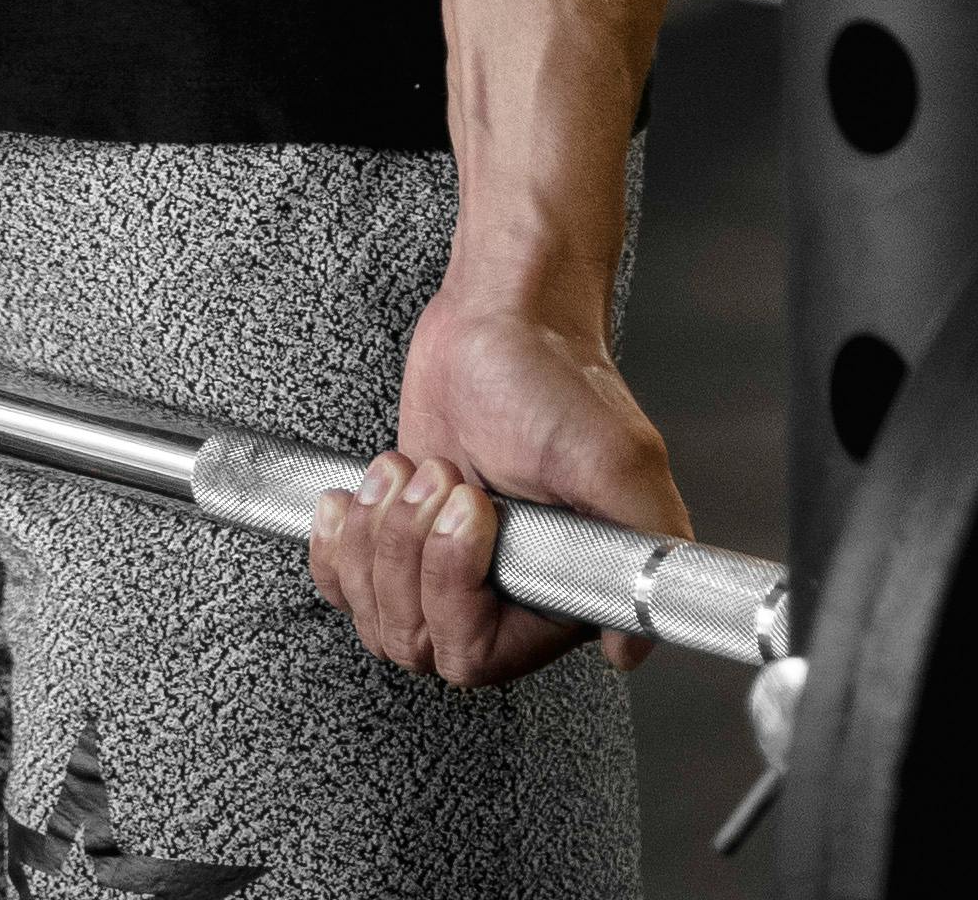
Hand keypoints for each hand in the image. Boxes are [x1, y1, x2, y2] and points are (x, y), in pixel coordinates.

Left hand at [304, 295, 688, 687]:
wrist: (501, 322)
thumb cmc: (562, 381)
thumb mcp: (617, 462)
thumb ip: (641, 549)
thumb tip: (628, 648)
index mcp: (556, 597)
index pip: (474, 656)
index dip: (452, 587)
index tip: (473, 508)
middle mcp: (502, 597)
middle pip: (412, 639)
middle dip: (409, 550)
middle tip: (441, 475)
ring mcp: (443, 572)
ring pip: (372, 614)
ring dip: (376, 533)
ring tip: (413, 468)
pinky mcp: (398, 540)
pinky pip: (341, 584)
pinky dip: (335, 543)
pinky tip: (353, 496)